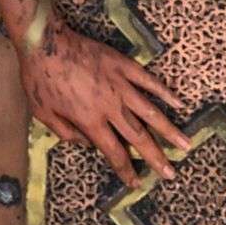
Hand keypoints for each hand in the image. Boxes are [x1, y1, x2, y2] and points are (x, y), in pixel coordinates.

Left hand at [18, 14, 190, 187]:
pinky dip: (164, 93)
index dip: (126, 170)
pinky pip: (148, 81)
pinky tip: (179, 103)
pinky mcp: (123, 66)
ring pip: (150, 112)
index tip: (136, 182)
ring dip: (169, 131)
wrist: (44, 42)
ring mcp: (120, 85)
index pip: (114, 152)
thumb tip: (86, 144)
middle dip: (156, 158)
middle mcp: (110, 107)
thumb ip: (65, 132)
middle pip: (139, 138)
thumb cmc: (39, 78)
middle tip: (172, 174)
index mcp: (91, 121)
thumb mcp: (43, 113)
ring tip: (186, 145)